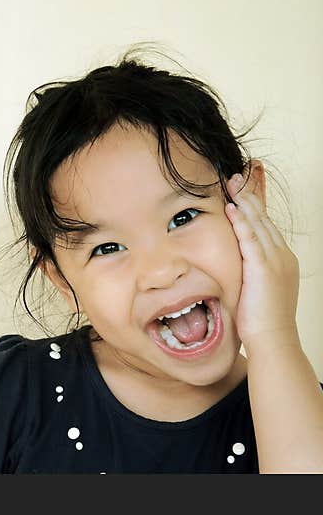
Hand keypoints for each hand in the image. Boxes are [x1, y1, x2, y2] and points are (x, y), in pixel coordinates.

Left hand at [224, 172, 299, 350]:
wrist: (273, 340)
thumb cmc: (259, 319)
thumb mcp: (255, 287)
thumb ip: (247, 269)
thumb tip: (233, 262)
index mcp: (281, 258)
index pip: (266, 224)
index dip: (255, 204)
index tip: (244, 186)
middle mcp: (282, 255)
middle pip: (264, 217)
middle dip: (250, 195)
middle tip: (237, 175)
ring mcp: (275, 261)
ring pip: (259, 223)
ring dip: (245, 201)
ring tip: (232, 183)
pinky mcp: (264, 269)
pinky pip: (251, 240)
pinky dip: (242, 222)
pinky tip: (232, 208)